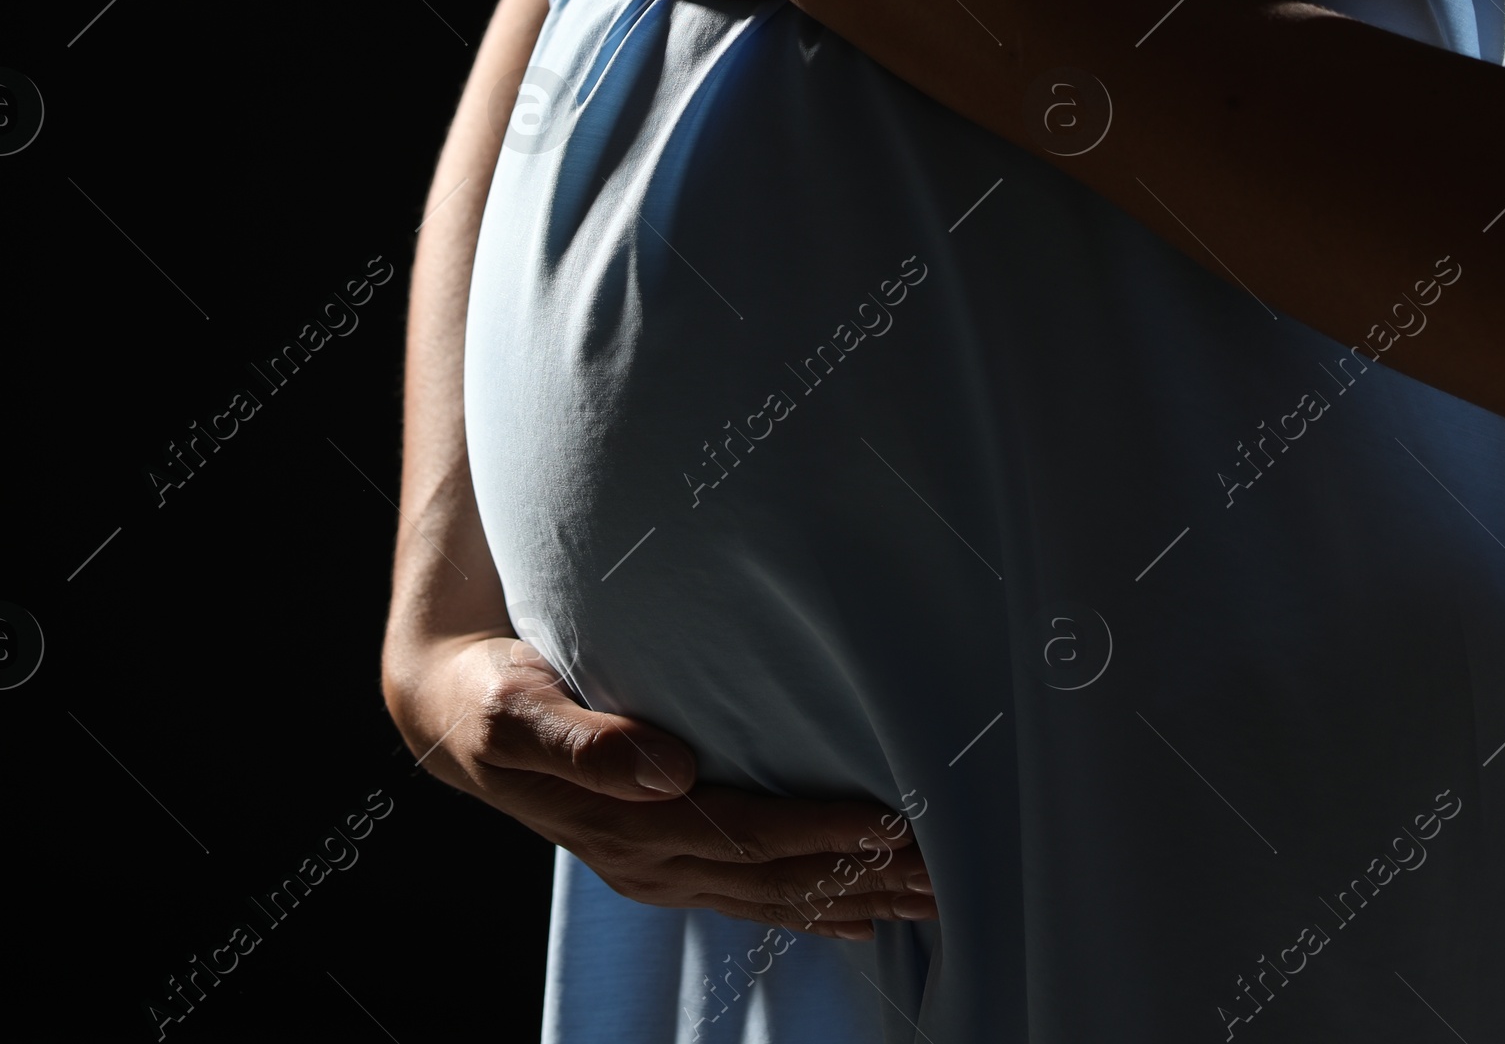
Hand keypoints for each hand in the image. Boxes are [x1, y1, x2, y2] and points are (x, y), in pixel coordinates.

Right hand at [385, 633, 937, 937]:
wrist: (451, 712)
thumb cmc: (490, 696)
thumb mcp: (518, 709)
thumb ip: (587, 743)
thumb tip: (668, 769)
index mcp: (626, 826)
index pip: (747, 835)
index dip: (821, 834)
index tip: (894, 824)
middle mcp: (650, 858)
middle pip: (775, 878)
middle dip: (861, 878)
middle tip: (947, 873)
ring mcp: (658, 864)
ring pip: (772, 894)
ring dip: (851, 897)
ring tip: (931, 899)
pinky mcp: (662, 851)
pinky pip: (750, 891)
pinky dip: (811, 905)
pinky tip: (861, 914)